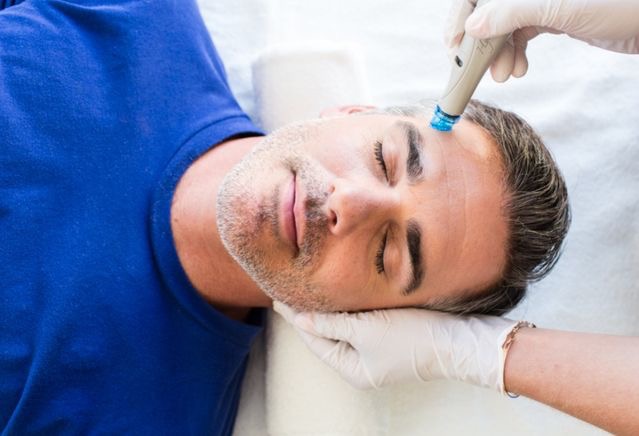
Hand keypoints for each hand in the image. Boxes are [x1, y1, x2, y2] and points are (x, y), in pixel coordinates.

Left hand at [273, 301, 520, 390]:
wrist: (462, 339)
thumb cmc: (414, 337)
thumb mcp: (367, 329)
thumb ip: (332, 323)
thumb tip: (300, 318)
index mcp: (352, 370)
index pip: (315, 340)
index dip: (297, 318)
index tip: (279, 296)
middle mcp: (362, 363)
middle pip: (327, 333)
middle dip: (312, 311)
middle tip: (291, 286)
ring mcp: (376, 350)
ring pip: (343, 325)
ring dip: (330, 306)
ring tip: (310, 284)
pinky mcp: (390, 335)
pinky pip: (360, 320)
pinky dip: (348, 306)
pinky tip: (341, 289)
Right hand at [445, 0, 638, 81]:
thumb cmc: (617, 2)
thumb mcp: (557, 7)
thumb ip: (510, 13)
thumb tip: (471, 26)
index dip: (460, 16)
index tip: (453, 46)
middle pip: (486, 10)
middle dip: (480, 43)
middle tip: (477, 70)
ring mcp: (539, 0)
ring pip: (502, 27)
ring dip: (497, 54)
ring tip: (505, 76)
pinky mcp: (551, 15)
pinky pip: (519, 34)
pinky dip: (514, 54)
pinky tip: (518, 70)